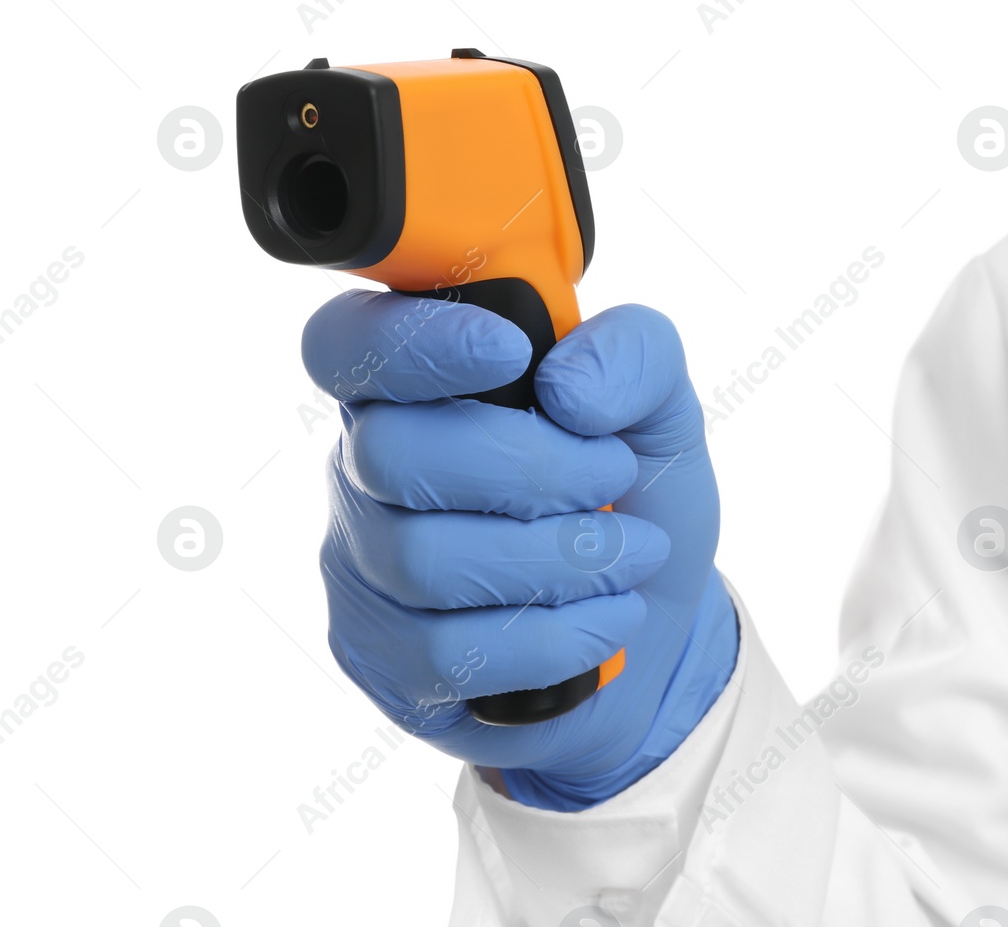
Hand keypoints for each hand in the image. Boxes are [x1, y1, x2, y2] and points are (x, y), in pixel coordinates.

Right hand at [300, 290, 735, 800]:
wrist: (661, 628)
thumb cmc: (638, 498)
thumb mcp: (663, 406)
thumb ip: (634, 352)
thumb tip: (566, 386)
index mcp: (413, 386)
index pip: (344, 343)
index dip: (413, 341)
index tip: (514, 352)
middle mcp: (364, 473)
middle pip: (390, 454)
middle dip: (531, 467)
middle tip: (615, 474)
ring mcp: (364, 573)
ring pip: (424, 560)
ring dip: (561, 558)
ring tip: (634, 551)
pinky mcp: (386, 665)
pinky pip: (448, 653)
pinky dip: (558, 634)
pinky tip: (611, 616)